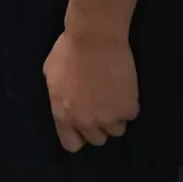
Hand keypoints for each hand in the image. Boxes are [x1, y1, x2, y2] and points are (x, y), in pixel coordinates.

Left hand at [43, 30, 138, 152]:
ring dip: (116, 116)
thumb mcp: (51, 75)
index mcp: (63, 114)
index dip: (79, 135)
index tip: (84, 124)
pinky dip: (129, 104)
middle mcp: (85, 121)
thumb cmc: (68, 49)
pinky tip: (124, 87)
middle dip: (99, 124)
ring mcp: (108, 117)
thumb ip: (58, 96)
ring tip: (114, 95)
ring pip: (117, 130)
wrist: (95, 37)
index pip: (71, 144)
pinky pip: (130, 115)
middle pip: (97, 139)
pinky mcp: (128, 108)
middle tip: (101, 104)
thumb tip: (65, 103)